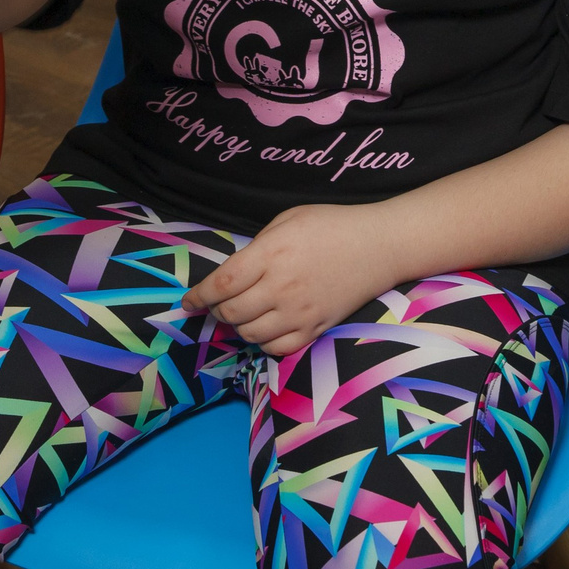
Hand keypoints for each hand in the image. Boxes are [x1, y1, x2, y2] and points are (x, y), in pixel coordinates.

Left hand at [181, 203, 400, 356]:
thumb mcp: (288, 219)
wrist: (379, 245)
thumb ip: (258, 246)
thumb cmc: (332, 225)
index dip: (199, 295)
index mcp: (272, 254)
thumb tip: (234, 273)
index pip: (222, 283)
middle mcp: (282, 287)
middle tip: (218, 304)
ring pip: (251, 334)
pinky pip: (278, 348)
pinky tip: (266, 328)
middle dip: (217, 310)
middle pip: (232, 312)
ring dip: (239, 327)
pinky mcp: (316, 329)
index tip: (188, 301)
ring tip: (242, 314)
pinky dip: (264, 342)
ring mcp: (300, 312)